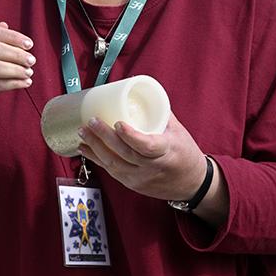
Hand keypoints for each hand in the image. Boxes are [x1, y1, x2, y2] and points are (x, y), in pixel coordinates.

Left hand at [77, 111, 207, 201]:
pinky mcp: (133, 185)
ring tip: (83, 132)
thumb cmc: (185, 152)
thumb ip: (159, 113)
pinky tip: (85, 149)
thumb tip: (137, 91)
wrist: (192, 183)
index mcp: (168, 151)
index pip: (147, 146)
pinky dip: (97, 159)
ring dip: (95, 148)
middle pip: (125, 154)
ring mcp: (141, 178)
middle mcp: (153, 168)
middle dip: (105, 137)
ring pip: (114, 165)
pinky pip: (112, 172)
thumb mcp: (178, 130)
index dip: (131, 136)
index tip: (118, 123)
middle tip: (91, 121)